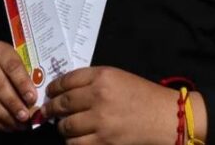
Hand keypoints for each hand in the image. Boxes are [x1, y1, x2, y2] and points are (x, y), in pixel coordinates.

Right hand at [0, 41, 36, 131]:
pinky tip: (8, 126)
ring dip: (6, 116)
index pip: (11, 65)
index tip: (32, 98)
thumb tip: (34, 103)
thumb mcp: (16, 61)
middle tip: (26, 117)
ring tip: (19, 125)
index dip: (22, 83)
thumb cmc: (5, 65)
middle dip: (14, 103)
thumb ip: (26, 77)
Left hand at [42, 66, 204, 144]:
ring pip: (66, 126)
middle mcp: (99, 96)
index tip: (49, 93)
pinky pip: (76, 144)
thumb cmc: (143, 96)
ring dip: (62, 127)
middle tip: (46, 112)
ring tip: (64, 126)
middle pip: (62, 103)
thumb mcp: (117, 77)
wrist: (167, 117)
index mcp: (102, 76)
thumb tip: (64, 90)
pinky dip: (72, 142)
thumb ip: (92, 81)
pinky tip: (76, 138)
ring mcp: (101, 121)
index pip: (66, 80)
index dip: (53, 88)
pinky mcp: (105, 141)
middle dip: (51, 109)